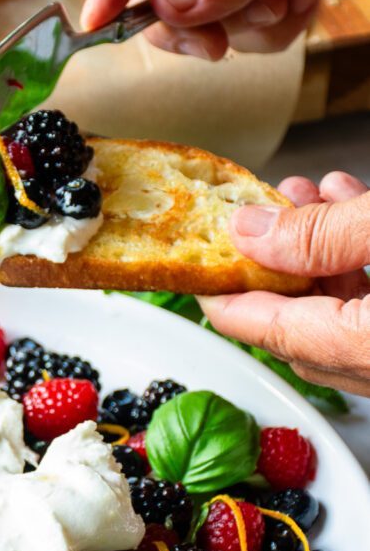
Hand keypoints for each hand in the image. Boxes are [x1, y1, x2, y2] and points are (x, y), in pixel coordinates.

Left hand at [199, 173, 369, 396]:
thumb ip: (323, 234)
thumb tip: (251, 231)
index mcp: (368, 351)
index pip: (266, 331)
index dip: (222, 292)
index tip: (197, 259)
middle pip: (300, 329)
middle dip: (276, 262)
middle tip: (264, 214)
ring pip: (339, 320)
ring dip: (318, 258)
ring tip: (311, 199)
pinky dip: (356, 269)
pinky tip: (354, 216)